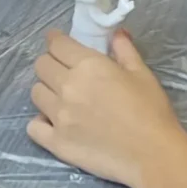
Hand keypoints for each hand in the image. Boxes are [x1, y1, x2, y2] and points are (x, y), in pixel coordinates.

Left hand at [27, 30, 186, 187]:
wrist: (153, 155)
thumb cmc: (151, 111)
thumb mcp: (142, 73)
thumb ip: (124, 50)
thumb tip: (115, 32)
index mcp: (88, 66)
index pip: (57, 44)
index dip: (55, 40)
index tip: (57, 41)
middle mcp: (68, 87)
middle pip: (41, 65)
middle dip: (50, 62)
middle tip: (62, 69)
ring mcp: (59, 117)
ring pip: (35, 93)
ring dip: (46, 90)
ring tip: (60, 97)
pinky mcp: (56, 143)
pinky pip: (33, 127)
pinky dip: (39, 122)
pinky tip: (53, 122)